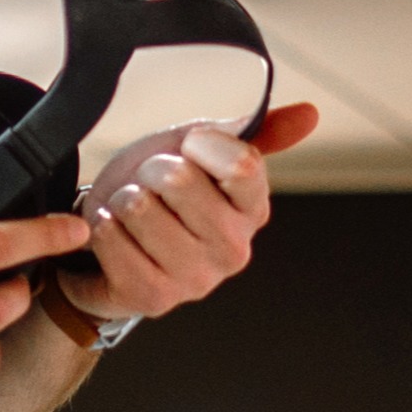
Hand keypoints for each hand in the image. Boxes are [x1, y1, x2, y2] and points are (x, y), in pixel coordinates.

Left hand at [45, 101, 320, 328]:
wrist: (112, 234)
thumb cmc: (162, 191)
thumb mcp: (203, 150)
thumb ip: (255, 131)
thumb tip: (311, 113)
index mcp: (254, 208)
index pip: (242, 165)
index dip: (201, 144)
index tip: (188, 148)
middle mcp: (234, 249)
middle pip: (180, 179)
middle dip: (150, 169)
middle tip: (150, 184)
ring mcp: (195, 279)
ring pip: (138, 207)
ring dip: (122, 199)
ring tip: (130, 211)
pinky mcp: (153, 297)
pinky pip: (111, 238)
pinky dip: (101, 226)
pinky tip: (114, 232)